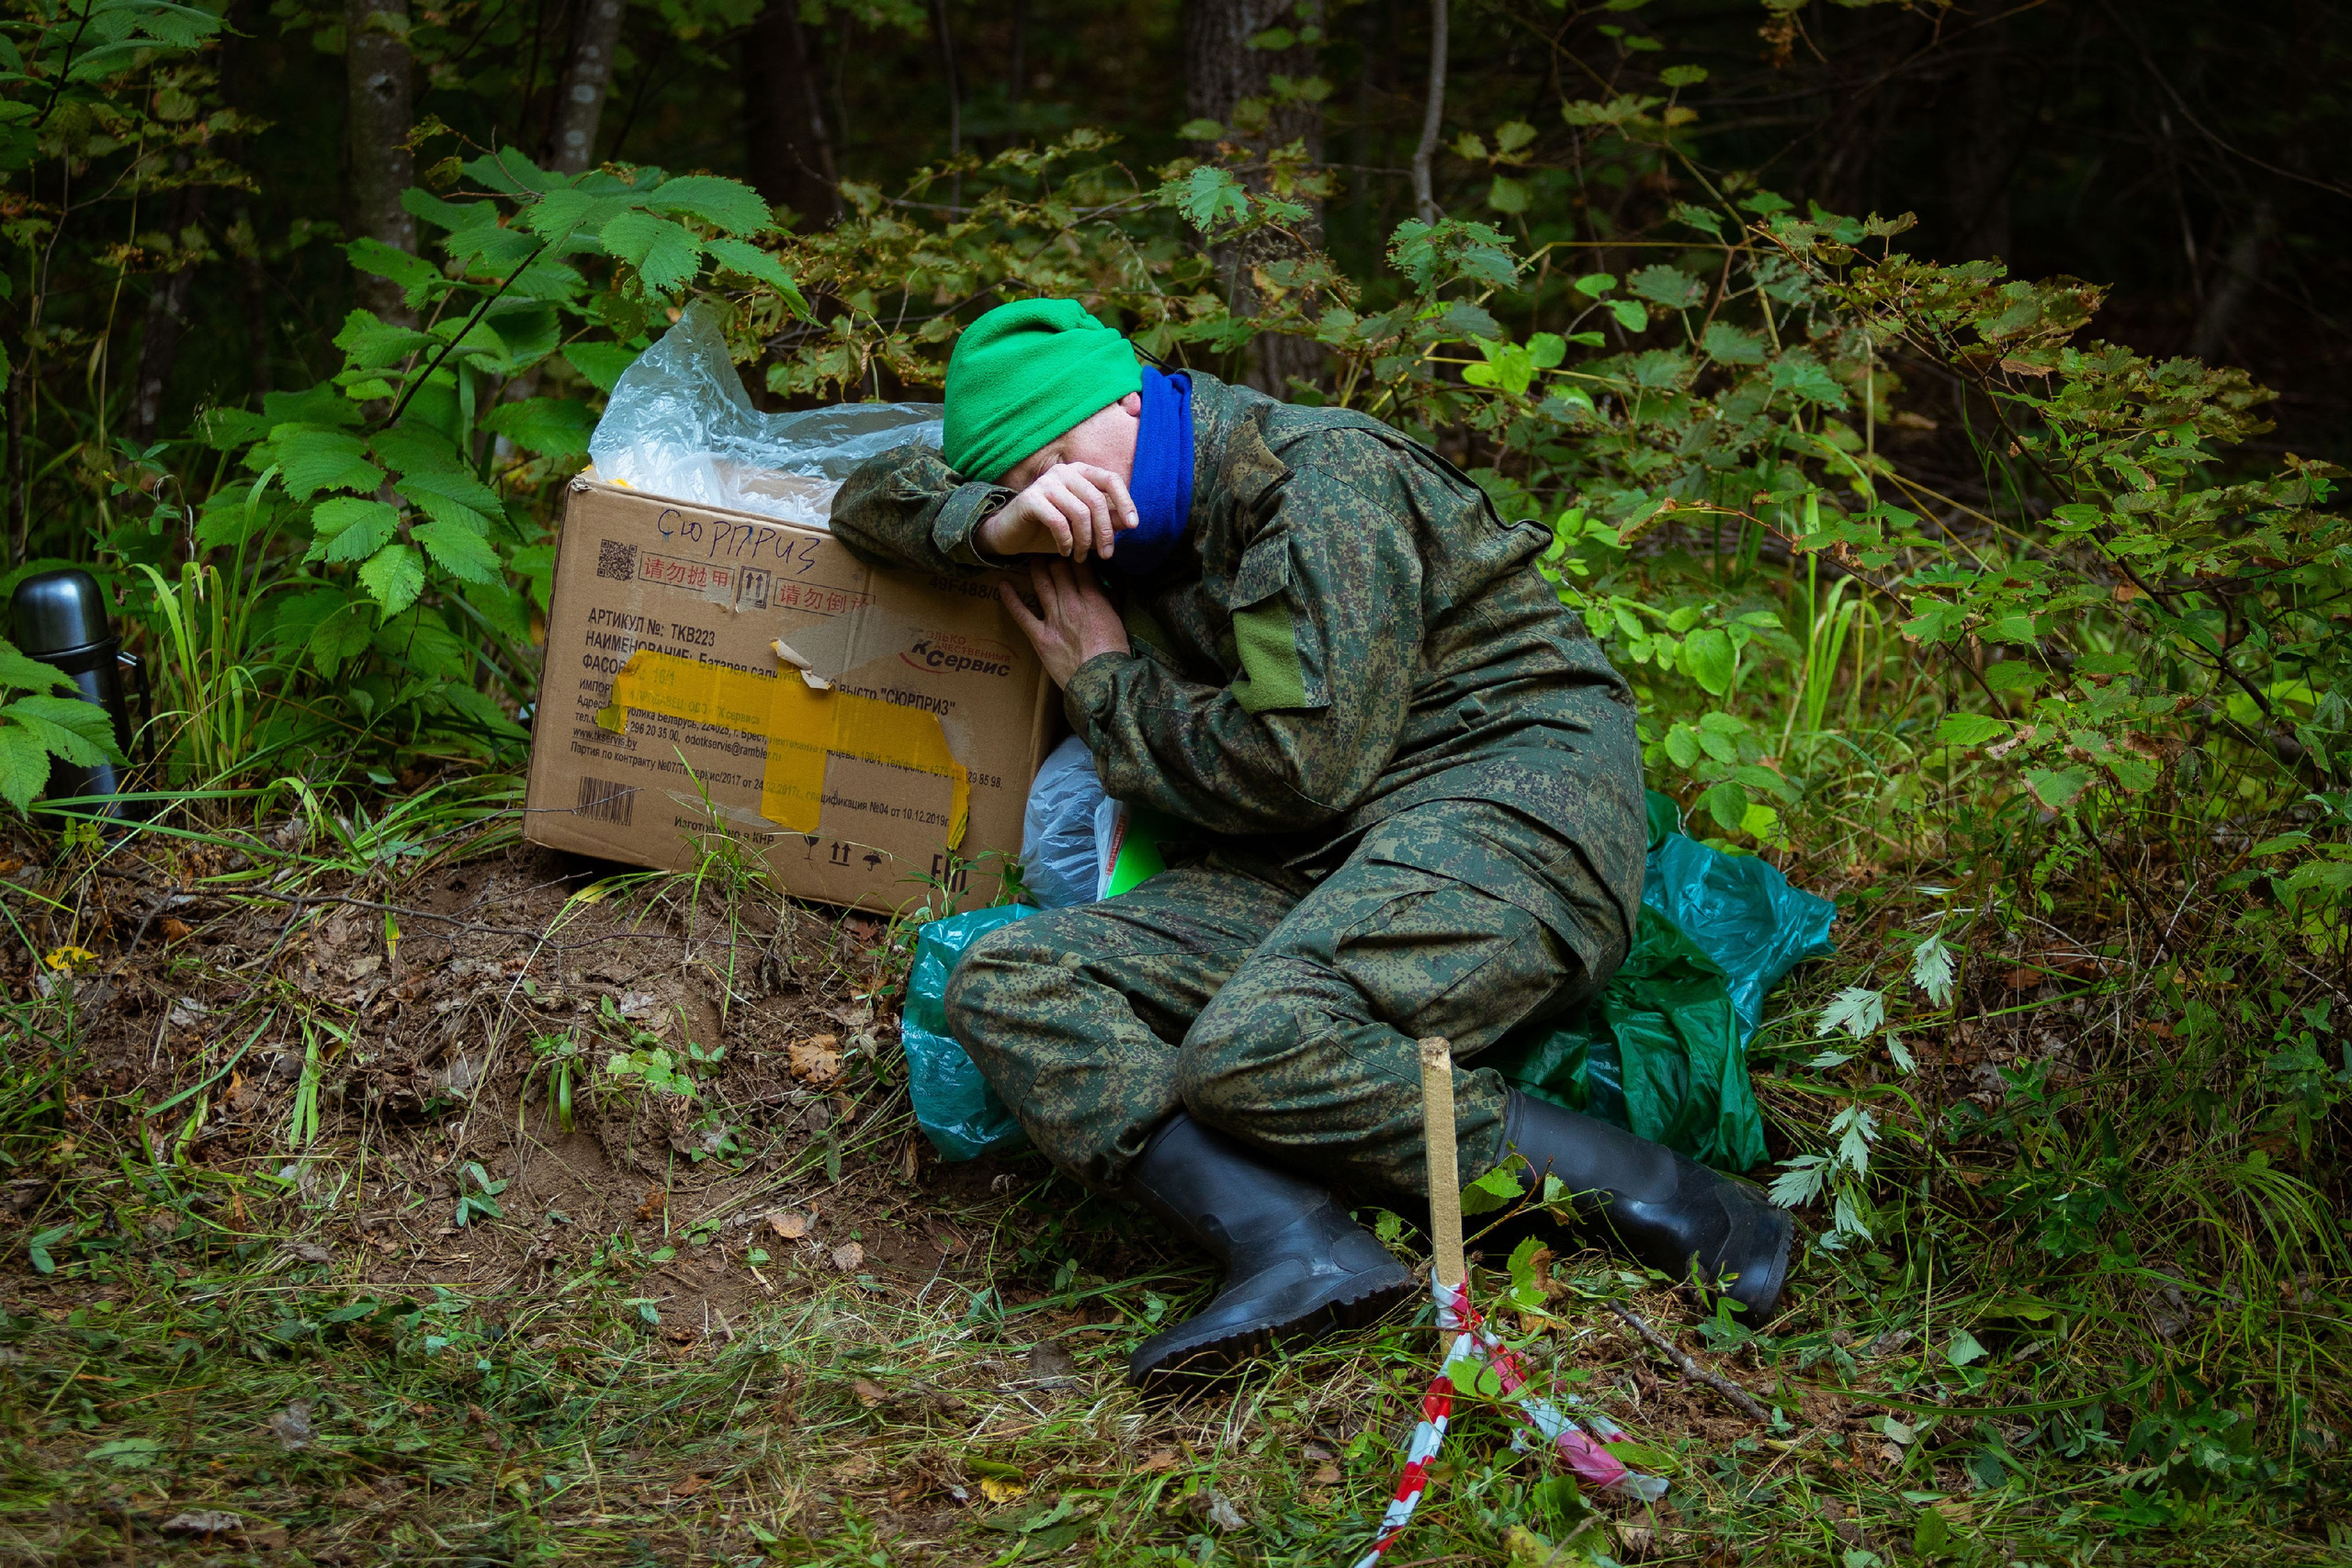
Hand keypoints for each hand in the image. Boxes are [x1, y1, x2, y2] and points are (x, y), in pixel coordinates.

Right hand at [976, 462, 1137, 562]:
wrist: (1011, 535)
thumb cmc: (1049, 530)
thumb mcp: (1082, 527)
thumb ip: (1105, 520)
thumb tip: (1129, 522)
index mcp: (1080, 472)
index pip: (1110, 479)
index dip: (1125, 501)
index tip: (1133, 526)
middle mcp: (1063, 472)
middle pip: (1097, 500)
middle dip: (1105, 532)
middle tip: (1106, 555)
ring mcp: (1045, 483)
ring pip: (1079, 513)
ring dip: (1084, 541)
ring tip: (1080, 557)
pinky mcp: (1030, 498)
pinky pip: (1058, 522)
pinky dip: (1065, 542)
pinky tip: (1065, 552)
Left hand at [1000, 558, 1129, 686]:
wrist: (1100, 682)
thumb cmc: (1113, 654)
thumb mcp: (1118, 621)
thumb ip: (1109, 601)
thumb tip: (1102, 586)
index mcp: (1093, 599)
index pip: (1080, 566)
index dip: (1074, 557)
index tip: (1071, 554)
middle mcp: (1072, 603)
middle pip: (1059, 569)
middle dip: (1055, 559)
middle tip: (1051, 555)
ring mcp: (1054, 619)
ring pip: (1042, 583)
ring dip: (1036, 569)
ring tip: (1033, 561)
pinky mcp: (1040, 637)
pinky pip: (1021, 614)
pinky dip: (1010, 598)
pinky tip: (1003, 585)